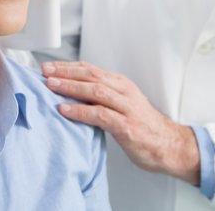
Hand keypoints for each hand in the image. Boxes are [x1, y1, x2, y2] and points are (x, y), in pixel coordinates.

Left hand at [42, 61, 200, 184]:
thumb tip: (73, 94)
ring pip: (95, 90)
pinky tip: (65, 110)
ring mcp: (126, 108)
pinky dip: (80, 111)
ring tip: (51, 86)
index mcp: (121, 84)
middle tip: (44, 71)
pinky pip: (100, 115)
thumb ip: (102, 98)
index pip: (90, 69)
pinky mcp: (127, 126)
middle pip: (91, 75)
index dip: (68, 66)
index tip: (49, 66)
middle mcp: (124, 92)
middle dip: (65, 72)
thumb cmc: (143, 127)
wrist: (170, 146)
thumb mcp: (122, 105)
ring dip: (70, 87)